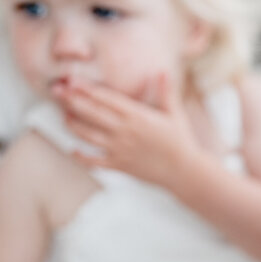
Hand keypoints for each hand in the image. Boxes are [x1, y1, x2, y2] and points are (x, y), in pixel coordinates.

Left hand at [55, 73, 203, 189]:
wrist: (185, 172)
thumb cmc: (180, 141)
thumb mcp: (174, 114)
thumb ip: (166, 92)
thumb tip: (162, 71)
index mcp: (137, 116)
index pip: (106, 98)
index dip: (86, 88)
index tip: (71, 80)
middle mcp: (124, 131)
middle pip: (90, 112)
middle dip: (70, 100)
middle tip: (56, 91)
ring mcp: (120, 149)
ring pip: (87, 134)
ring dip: (72, 123)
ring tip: (64, 115)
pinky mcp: (119, 165)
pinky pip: (94, 160)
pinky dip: (80, 156)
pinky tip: (73, 149)